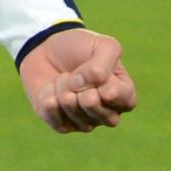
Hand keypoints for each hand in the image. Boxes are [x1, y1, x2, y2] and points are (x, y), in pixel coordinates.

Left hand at [19, 28, 135, 134]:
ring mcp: (86, 122)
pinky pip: (57, 120)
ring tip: (63, 78)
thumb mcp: (102, 44)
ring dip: (64, 90)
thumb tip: (87, 87)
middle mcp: (108, 113)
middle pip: (98, 111)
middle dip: (81, 87)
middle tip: (75, 74)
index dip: (105, 83)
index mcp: (123, 95)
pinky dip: (49, 98)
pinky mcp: (63, 126)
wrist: (46, 50)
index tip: (94, 67)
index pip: (124, 99)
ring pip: (77, 116)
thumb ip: (104, 62)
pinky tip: (50, 89)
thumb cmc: (80, 48)